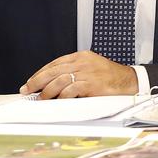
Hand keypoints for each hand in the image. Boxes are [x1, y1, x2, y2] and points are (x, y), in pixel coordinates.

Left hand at [21, 51, 137, 98]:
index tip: (30, 82)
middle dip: (37, 81)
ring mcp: (87, 72)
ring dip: (47, 91)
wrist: (130, 81)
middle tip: (27, 90)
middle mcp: (82, 63)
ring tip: (41, 98)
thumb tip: (53, 84)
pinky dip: (61, 96)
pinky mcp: (91, 84)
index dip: (40, 73)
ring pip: (59, 80)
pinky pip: (70, 90)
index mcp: (81, 56)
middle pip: (53, 70)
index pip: (55, 63)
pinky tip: (57, 101)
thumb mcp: (92, 68)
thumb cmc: (111, 77)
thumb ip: (75, 71)